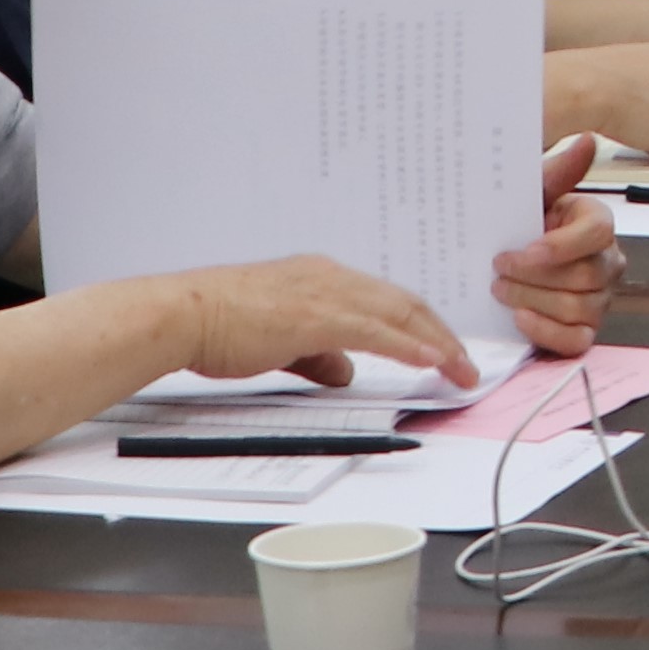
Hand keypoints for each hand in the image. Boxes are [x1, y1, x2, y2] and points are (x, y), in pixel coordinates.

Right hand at [176, 250, 478, 395]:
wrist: (182, 314)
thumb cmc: (219, 326)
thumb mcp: (280, 342)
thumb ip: (317, 356)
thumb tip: (346, 372)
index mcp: (322, 278)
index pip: (387, 300)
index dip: (421, 326)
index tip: (443, 350)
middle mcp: (331, 278)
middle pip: (404, 304)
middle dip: (441, 335)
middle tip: (466, 365)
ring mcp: (324, 293)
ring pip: (398, 314)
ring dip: (436, 343)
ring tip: (461, 369)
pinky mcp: (314, 316)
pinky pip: (375, 330)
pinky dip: (408, 345)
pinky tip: (431, 360)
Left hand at [495, 147, 619, 356]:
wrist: (513, 260)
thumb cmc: (525, 225)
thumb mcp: (534, 197)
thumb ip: (557, 172)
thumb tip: (586, 140)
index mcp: (598, 224)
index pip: (598, 233)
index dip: (561, 245)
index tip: (524, 249)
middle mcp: (608, 263)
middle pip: (584, 276)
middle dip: (534, 276)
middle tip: (497, 269)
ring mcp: (600, 300)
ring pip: (577, 308)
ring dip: (532, 300)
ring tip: (500, 290)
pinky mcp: (586, 331)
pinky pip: (576, 340)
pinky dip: (545, 331)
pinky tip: (519, 319)